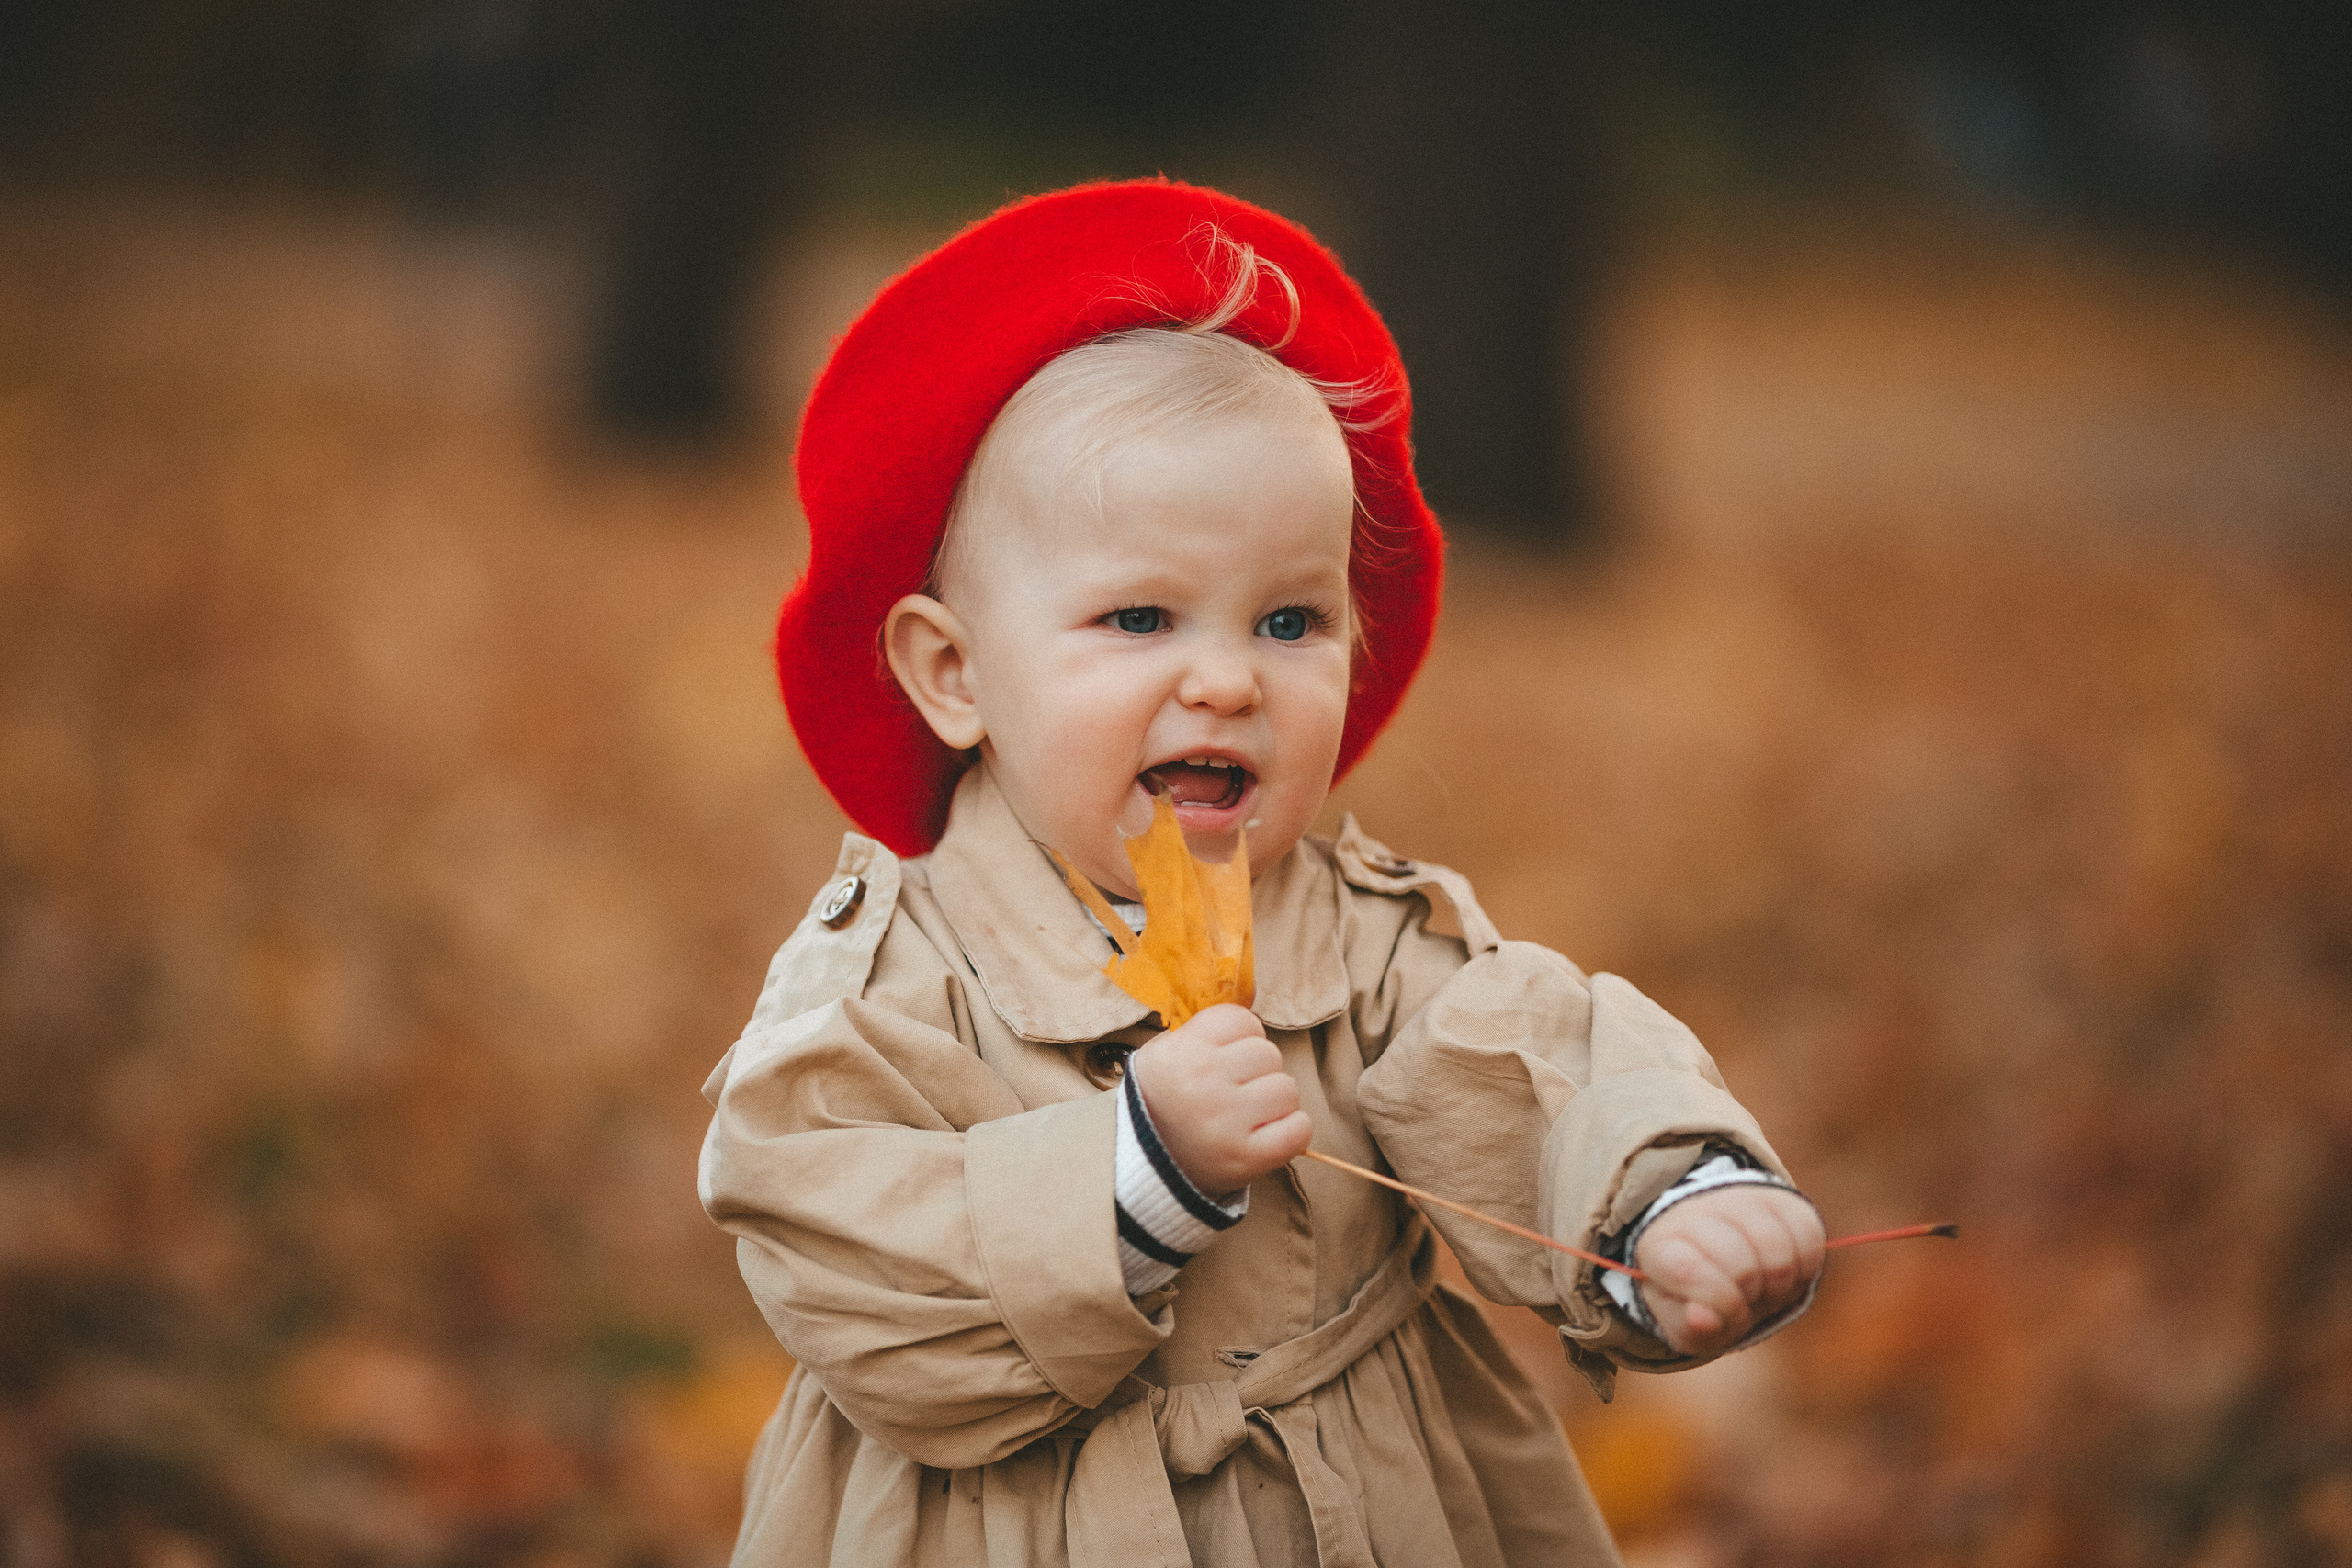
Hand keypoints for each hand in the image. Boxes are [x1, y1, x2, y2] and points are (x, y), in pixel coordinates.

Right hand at [1128, 1004, 1311, 1200]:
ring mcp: (1226, 1121)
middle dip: (1258, 1071)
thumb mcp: (1165, 1053)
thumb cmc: (1164, 1101)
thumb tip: (1252, 1024)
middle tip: (1236, 1091)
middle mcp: (1204, 1082)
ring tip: (1248, 1114)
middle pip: (1268, 1053)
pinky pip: (1299, 1129)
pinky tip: (1267, 1133)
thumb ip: (1205, 1033)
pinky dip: (1292, 1131)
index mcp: (1183, 1051)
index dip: (1242, 1038)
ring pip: (1287, 1088)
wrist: (1146, 1163)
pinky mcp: (1247, 1157)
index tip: (1226, 1058)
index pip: (1242, 1021)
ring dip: (1275, 1102)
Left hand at [1635, 1184, 1825, 1356]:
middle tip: (1743, 1303)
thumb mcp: (1686, 1325)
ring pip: (1778, 1253)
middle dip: (1750, 1300)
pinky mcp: (1782, 1200)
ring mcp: (1739, 1200)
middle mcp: (1696, 1212)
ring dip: (1779, 1287)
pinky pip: (1808, 1239)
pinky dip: (1803, 1269)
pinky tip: (1784, 1273)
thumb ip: (1693, 1329)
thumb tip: (1703, 1319)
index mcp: (1660, 1246)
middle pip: (1743, 1268)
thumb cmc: (1699, 1298)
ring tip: (1762, 1289)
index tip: (1714, 1315)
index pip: (1688, 1271)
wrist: (1719, 1255)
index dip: (1715, 1302)